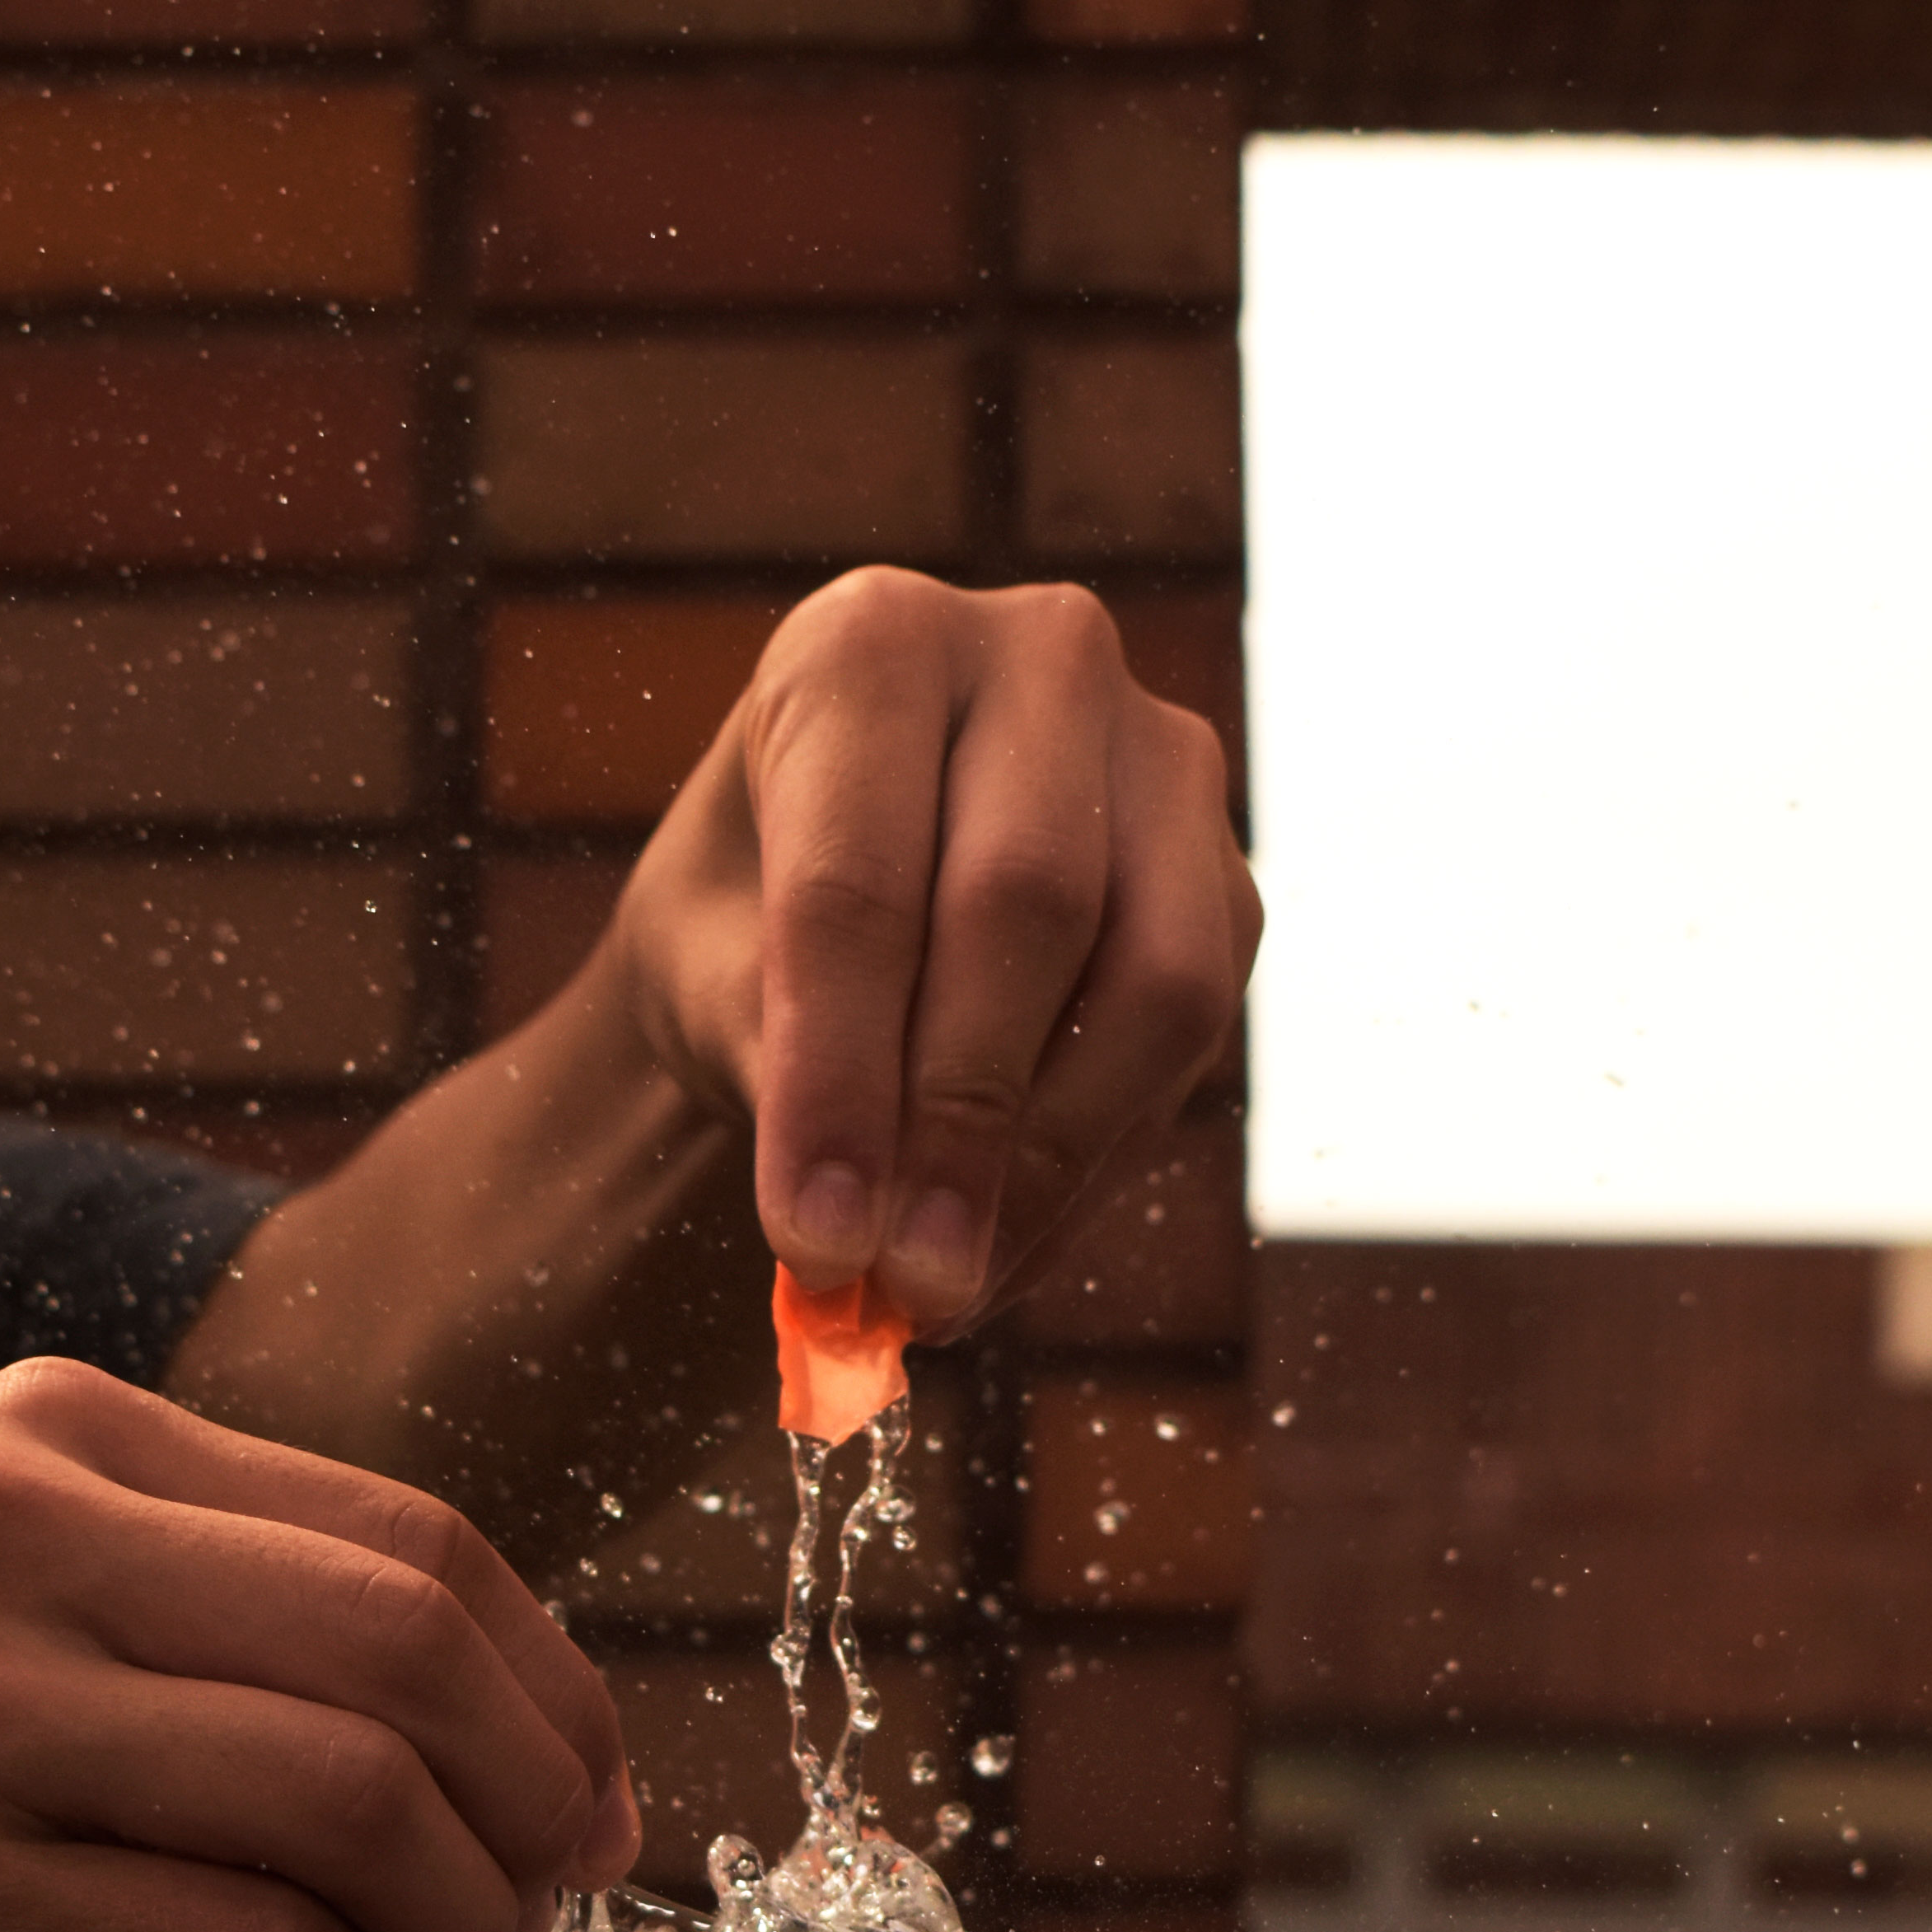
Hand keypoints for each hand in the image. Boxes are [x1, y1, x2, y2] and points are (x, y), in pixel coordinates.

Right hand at [0, 1362, 634, 1931]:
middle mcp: (8, 1538)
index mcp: (46, 1438)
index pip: (416, 1534)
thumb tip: (506, 1739)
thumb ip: (194, 1615)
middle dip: (539, 1805)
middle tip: (542, 1912)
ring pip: (356, 1804)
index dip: (557, 1686)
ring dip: (452, 1931)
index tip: (594, 1802)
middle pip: (415, 1650)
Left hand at [609, 569, 1258, 1335]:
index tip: (813, 1235)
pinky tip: (1008, 1244)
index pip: (859, 873)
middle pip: (1024, 905)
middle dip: (956, 1123)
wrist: (828, 901)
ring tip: (949, 1289)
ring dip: (1051, 1161)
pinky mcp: (1225, 876)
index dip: (837, 1073)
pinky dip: (1096, 1165)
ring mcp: (1160, 757)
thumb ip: (774, 1071)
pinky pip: (1192, 1037)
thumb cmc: (745, 919)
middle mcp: (1037, 657)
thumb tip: (850, 1233)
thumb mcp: (707, 976)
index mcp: (869, 642)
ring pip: (1151, 978)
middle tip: (902, 1286)